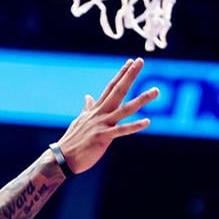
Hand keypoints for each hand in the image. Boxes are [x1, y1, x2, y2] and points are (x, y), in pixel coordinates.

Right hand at [54, 57, 160, 174]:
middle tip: (140, 61)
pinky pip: (121, 131)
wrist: (63, 157)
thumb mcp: (81, 120)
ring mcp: (102, 124)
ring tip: (156, 90)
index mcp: (96, 109)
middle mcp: (100, 114)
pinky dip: (134, 126)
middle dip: (130, 75)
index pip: (111, 87)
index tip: (131, 62)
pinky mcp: (102, 138)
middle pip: (118, 90)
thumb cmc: (73, 140)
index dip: (121, 74)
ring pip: (125, 109)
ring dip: (141, 99)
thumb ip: (87, 108)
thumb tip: (88, 96)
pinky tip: (147, 121)